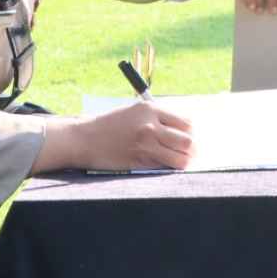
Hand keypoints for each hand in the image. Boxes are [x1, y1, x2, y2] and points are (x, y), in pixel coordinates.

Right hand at [79, 102, 194, 171]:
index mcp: (151, 109)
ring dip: (184, 162)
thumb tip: (182, 131)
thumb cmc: (110, 124)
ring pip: (179, 158)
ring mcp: (145, 145)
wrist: (84, 138)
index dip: (190, 133)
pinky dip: (168, 168)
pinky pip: (163, 167)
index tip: (189, 138)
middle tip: (191, 153)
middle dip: (192, 149)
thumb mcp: (135, 112)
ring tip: (182, 162)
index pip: (185, 123)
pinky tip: (165, 166)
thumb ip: (157, 118)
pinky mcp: (139, 162)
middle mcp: (150, 126)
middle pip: (187, 141)